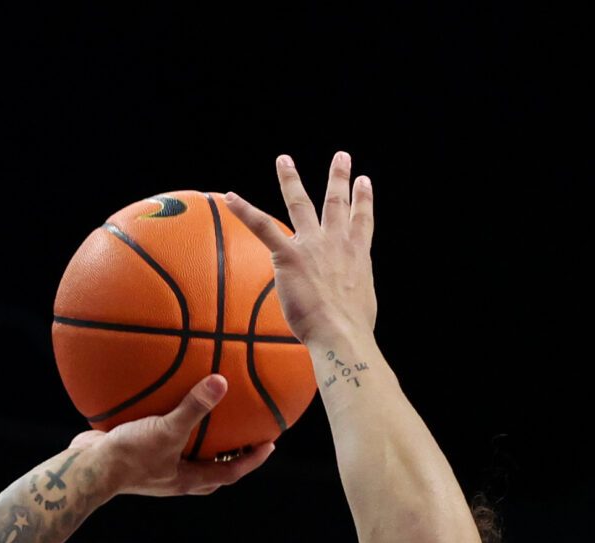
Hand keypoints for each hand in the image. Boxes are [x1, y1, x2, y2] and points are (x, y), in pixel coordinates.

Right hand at [71, 375, 275, 497]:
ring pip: (187, 458)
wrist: (86, 468)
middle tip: (246, 438)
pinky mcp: (137, 454)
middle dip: (230, 458)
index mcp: (188, 479)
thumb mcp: (166, 430)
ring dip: (201, 444)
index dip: (252, 460)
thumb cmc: (128, 456)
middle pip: (212, 472)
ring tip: (212, 421)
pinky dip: (170, 425)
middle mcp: (174, 477)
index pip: (230, 472)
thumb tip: (222, 382)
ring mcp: (155, 468)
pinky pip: (162, 439)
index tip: (270, 445)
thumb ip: (194, 407)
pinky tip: (167, 402)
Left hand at [221, 152, 376, 351]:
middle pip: (336, 203)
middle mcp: (337, 242)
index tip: (364, 181)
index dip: (364, 199)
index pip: (362, 220)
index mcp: (357, 254)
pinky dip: (244, 211)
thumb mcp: (360, 304)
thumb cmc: (352, 328)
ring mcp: (312, 246)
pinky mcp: (289, 256)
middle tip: (342, 157)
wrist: (342, 333)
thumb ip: (348, 293)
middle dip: (338, 177)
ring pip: (299, 203)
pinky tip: (230, 197)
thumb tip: (342, 304)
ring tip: (284, 160)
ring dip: (291, 179)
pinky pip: (262, 227)